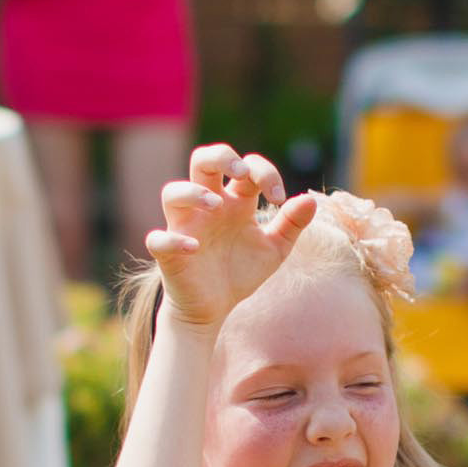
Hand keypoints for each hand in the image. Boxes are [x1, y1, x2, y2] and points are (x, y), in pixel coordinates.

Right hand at [146, 144, 319, 330]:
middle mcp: (207, 207)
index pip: (245, 167)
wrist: (214, 310)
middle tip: (241, 171)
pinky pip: (158, 239)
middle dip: (221, 156)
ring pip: (173, 192)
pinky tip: (194, 247)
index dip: (264, 172)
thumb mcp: (275, 249)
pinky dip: (173, 240)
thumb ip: (292, 224)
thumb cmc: (241, 272)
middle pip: (202, 160)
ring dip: (194, 192)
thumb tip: (310, 199)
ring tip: (216, 205)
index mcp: (234, 201)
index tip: (279, 199)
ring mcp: (185, 227)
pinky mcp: (168, 253)